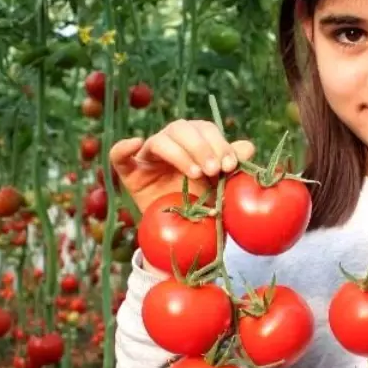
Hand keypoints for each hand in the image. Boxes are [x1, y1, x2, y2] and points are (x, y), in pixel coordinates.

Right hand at [110, 120, 255, 212]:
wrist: (182, 239)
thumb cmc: (203, 207)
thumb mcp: (222, 188)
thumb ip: (233, 166)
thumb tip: (248, 147)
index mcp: (193, 144)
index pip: (204, 129)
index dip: (218, 143)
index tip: (230, 165)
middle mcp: (170, 145)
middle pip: (181, 129)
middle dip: (201, 147)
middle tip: (214, 170)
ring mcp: (148, 159)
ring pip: (159, 140)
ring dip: (179, 152)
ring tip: (195, 174)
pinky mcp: (130, 175)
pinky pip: (119, 156)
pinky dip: (123, 147)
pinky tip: (136, 143)